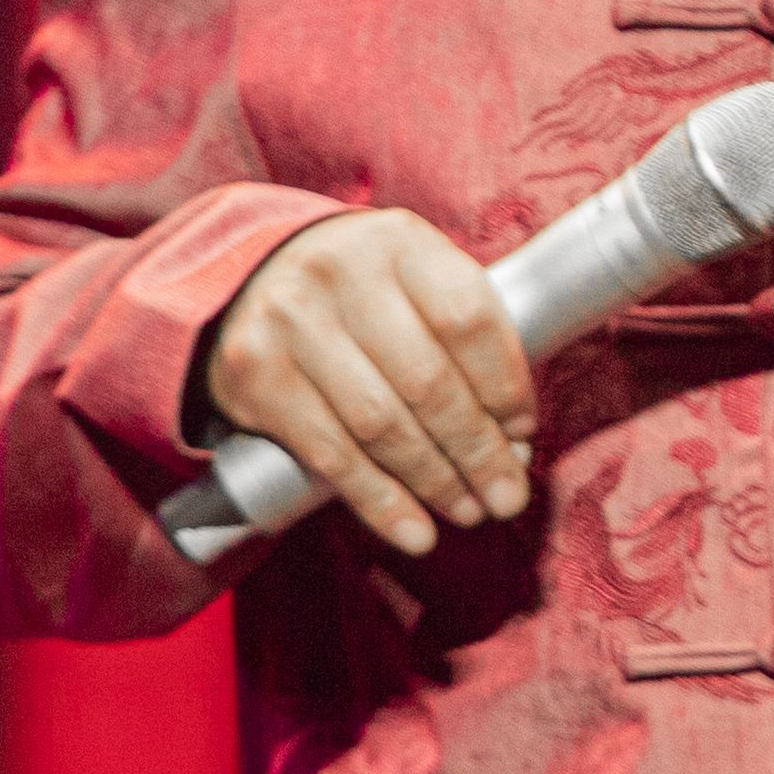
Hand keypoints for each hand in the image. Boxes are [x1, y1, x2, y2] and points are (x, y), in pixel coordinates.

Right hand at [192, 210, 537, 563]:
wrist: (249, 276)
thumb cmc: (363, 290)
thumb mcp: (416, 279)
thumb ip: (466, 336)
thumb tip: (514, 437)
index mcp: (399, 242)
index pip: (468, 319)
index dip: (505, 386)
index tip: (525, 433)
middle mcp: (340, 274)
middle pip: (427, 380)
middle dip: (478, 450)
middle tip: (507, 497)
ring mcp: (291, 324)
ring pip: (381, 423)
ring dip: (434, 480)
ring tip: (468, 511)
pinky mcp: (255, 376)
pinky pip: (331, 454)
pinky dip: (380, 501)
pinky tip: (414, 530)